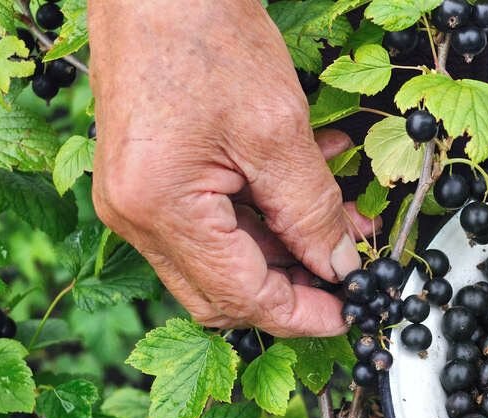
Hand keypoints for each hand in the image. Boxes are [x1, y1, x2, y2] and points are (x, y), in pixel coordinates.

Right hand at [87, 0, 376, 336]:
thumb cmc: (202, 32)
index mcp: (161, 208)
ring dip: (287, 249)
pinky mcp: (149, 178)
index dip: (303, 314)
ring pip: (224, 259)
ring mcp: (137, 198)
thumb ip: (311, 209)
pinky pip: (212, 222)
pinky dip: (265, 216)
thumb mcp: (278, 130)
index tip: (350, 312)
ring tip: (343, 224)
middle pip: (224, 293)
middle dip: (293, 289)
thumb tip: (339, 265)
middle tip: (347, 274)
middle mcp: (137, 214)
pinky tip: (310, 192)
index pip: (241, 296)